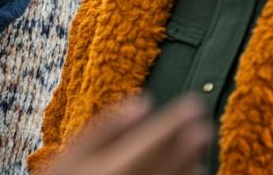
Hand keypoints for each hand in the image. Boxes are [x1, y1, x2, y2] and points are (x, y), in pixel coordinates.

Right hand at [44, 95, 211, 174]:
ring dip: (189, 168)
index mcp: (108, 171)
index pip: (149, 145)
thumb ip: (103, 131)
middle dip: (189, 146)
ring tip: (198, 151)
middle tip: (204, 127)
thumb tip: (141, 104)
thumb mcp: (68, 159)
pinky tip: (188, 174)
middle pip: (168, 168)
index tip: (192, 106)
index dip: (173, 124)